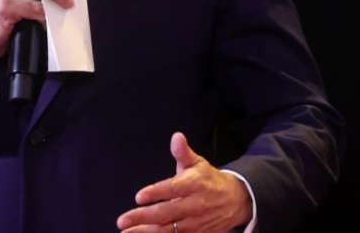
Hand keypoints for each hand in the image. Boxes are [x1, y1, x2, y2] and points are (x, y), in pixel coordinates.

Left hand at [116, 132, 251, 232]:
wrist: (236, 201)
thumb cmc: (209, 179)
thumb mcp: (198, 163)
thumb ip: (183, 152)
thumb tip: (176, 137)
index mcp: (194, 184)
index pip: (173, 189)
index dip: (156, 193)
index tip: (139, 197)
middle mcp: (195, 205)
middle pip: (167, 213)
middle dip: (143, 217)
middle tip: (122, 220)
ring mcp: (195, 223)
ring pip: (169, 231)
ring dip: (146, 232)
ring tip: (126, 232)